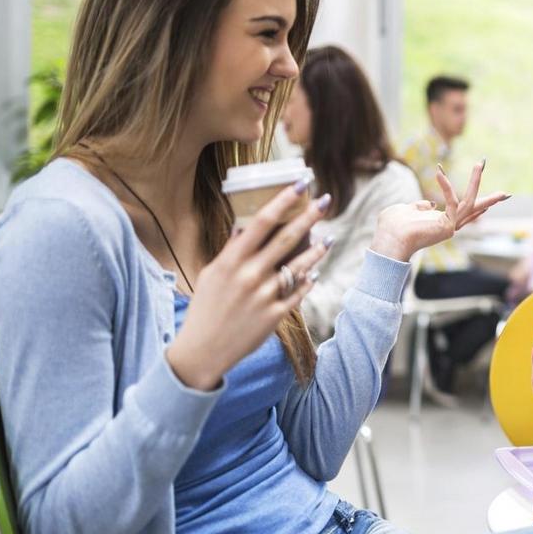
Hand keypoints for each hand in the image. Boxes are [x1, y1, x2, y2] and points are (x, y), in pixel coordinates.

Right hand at [168, 180, 332, 389]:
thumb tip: (244, 226)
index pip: (261, 222)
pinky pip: (298, 293)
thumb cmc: (205, 309)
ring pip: (298, 266)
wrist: (202, 350)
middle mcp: (249, 275)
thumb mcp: (211, 274)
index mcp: (231, 261)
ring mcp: (263, 296)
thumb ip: (230, 250)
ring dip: (317, 250)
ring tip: (330, 237)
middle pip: (286, 239)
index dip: (282, 201)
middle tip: (325, 200)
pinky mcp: (274, 316)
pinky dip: (307, 281)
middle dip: (308, 217)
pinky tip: (314, 271)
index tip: (298, 183)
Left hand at [370, 160, 507, 261]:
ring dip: (475, 181)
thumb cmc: (392, 227)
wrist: (388, 241)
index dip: (477, 209)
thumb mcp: (407, 211)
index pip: (463, 214)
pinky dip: (446, 186)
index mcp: (440, 225)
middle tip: (506, 193)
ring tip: (480, 163)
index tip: (489, 206)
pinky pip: (452, 201)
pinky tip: (439, 172)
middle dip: (490, 199)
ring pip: (470, 203)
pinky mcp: (446, 225)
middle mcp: (449, 227)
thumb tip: (430, 203)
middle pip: (474, 210)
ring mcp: (449, 227)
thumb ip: (419, 206)